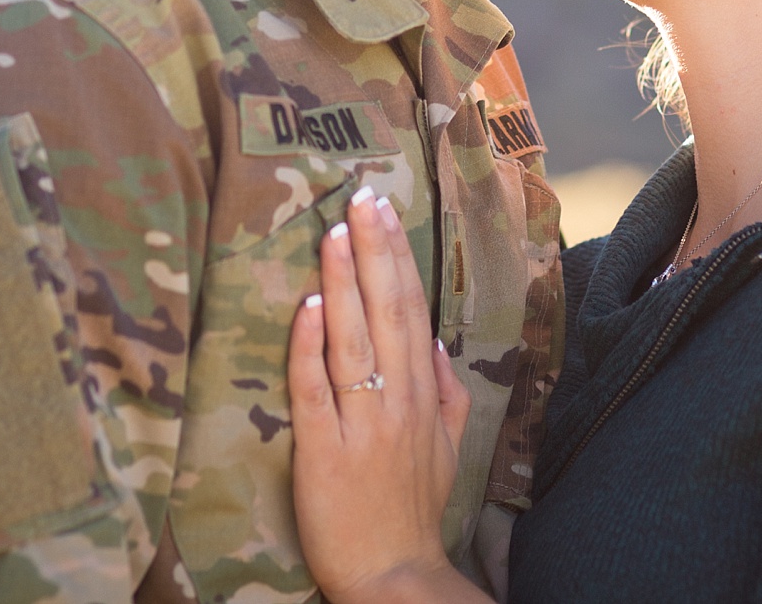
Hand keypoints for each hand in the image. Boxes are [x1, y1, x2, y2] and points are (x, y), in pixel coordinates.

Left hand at [288, 187, 486, 603]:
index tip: (383, 210)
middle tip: (361, 196)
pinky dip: (312, 345)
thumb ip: (446, 392)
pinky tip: (311, 305)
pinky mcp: (325, 450)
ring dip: (344, 280)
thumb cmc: (413, 510)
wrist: (394, 576)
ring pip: (353, 339)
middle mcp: (398, 401)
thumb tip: (432, 340)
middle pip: (386, 312)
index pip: (410, 310)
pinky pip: (317, 389)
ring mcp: (362, 423)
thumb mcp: (450, 449)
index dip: (396, 257)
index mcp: (424, 395)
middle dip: (373, 250)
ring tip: (333, 231)